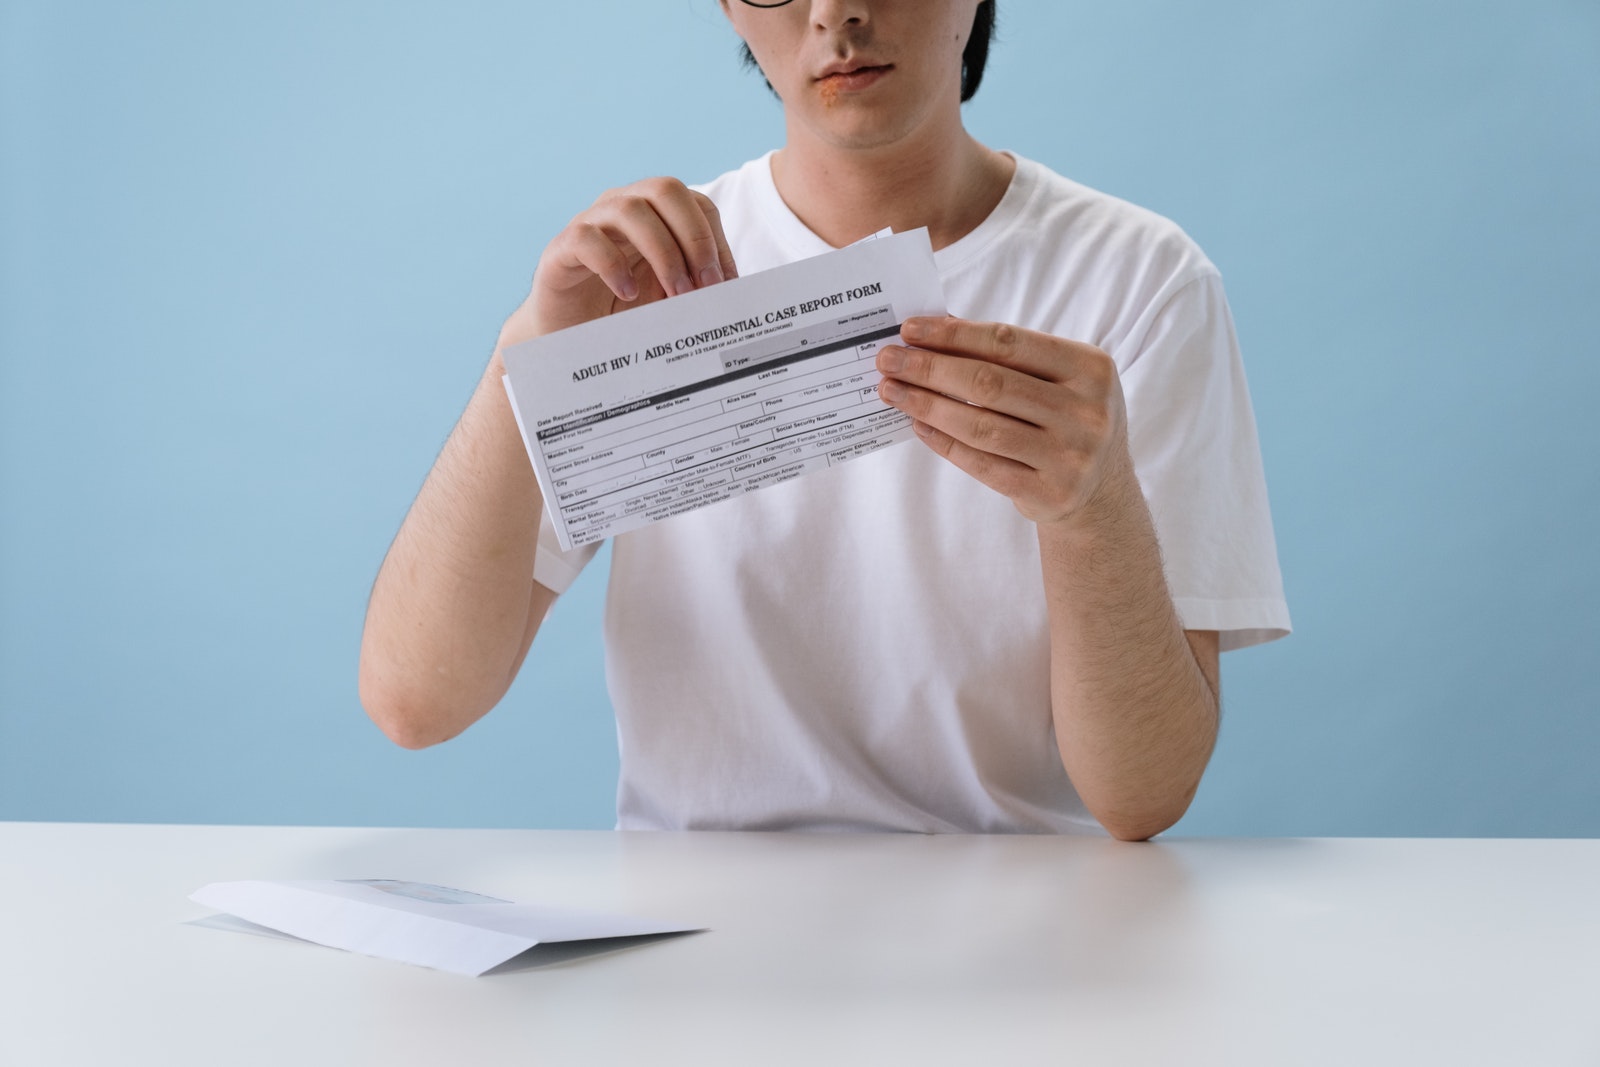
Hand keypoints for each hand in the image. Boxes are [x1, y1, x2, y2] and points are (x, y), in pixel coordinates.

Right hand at [499, 177, 739, 349]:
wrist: (568, 333)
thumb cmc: (622, 310)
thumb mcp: (670, 296)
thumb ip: (698, 286)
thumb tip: (737, 293)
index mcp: (655, 213)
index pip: (696, 203)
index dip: (716, 239)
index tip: (726, 284)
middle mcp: (623, 207)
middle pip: (665, 189)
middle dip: (694, 237)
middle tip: (706, 286)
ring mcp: (590, 223)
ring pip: (629, 210)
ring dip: (662, 253)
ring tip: (675, 296)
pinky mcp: (562, 248)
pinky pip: (587, 240)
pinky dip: (613, 266)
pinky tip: (627, 294)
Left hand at [875, 316, 1133, 527]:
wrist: (1101, 489)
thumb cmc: (1068, 417)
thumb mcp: (1059, 377)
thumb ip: (1008, 354)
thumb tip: (936, 328)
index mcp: (1091, 368)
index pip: (1009, 342)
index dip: (954, 335)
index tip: (909, 329)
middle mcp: (1086, 412)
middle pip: (989, 383)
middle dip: (930, 369)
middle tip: (888, 360)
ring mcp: (1070, 457)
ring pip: (981, 426)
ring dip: (927, 406)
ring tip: (892, 391)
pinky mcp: (1048, 493)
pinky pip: (982, 464)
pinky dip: (944, 443)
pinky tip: (918, 425)